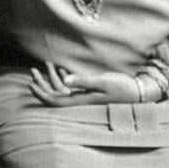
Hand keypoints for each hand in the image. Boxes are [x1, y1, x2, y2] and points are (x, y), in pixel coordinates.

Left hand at [29, 61, 157, 104]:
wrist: (138, 93)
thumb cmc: (122, 88)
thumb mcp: (102, 82)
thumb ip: (83, 81)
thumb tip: (64, 80)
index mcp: (80, 101)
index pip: (54, 101)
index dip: (41, 94)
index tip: (30, 84)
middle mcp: (79, 102)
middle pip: (55, 96)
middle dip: (42, 84)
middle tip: (33, 72)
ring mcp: (84, 98)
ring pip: (62, 91)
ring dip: (52, 79)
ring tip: (44, 66)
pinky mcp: (90, 93)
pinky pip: (72, 88)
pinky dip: (64, 79)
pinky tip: (61, 70)